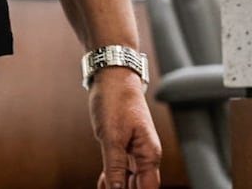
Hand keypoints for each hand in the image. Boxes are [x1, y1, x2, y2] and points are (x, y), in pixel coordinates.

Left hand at [88, 69, 161, 188]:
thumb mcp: (112, 137)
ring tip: (102, 187)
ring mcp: (136, 150)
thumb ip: (115, 167)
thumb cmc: (116, 99)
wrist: (112, 74)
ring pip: (130, 180)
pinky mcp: (124, 145)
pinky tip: (103, 182)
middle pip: (139, 187)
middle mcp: (146, 154)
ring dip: (118, 187)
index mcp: (149, 154)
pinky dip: (113, 177)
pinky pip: (123, 169)